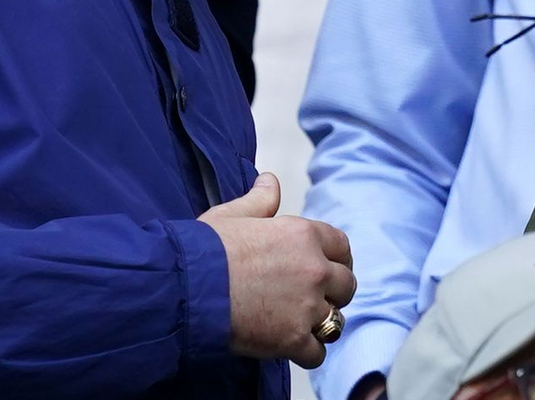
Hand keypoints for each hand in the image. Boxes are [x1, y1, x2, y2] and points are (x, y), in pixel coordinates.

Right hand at [198, 172, 355, 367]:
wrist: (189, 288)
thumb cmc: (208, 250)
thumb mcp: (235, 213)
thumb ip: (261, 199)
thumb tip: (270, 181)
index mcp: (304, 235)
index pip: (342, 247)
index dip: (337, 258)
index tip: (329, 267)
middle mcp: (314, 269)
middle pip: (346, 285)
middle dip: (334, 292)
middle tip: (314, 298)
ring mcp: (306, 306)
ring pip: (336, 320)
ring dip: (322, 323)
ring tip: (302, 322)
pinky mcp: (292, 339)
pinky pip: (317, 353)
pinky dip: (306, 352)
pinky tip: (291, 346)